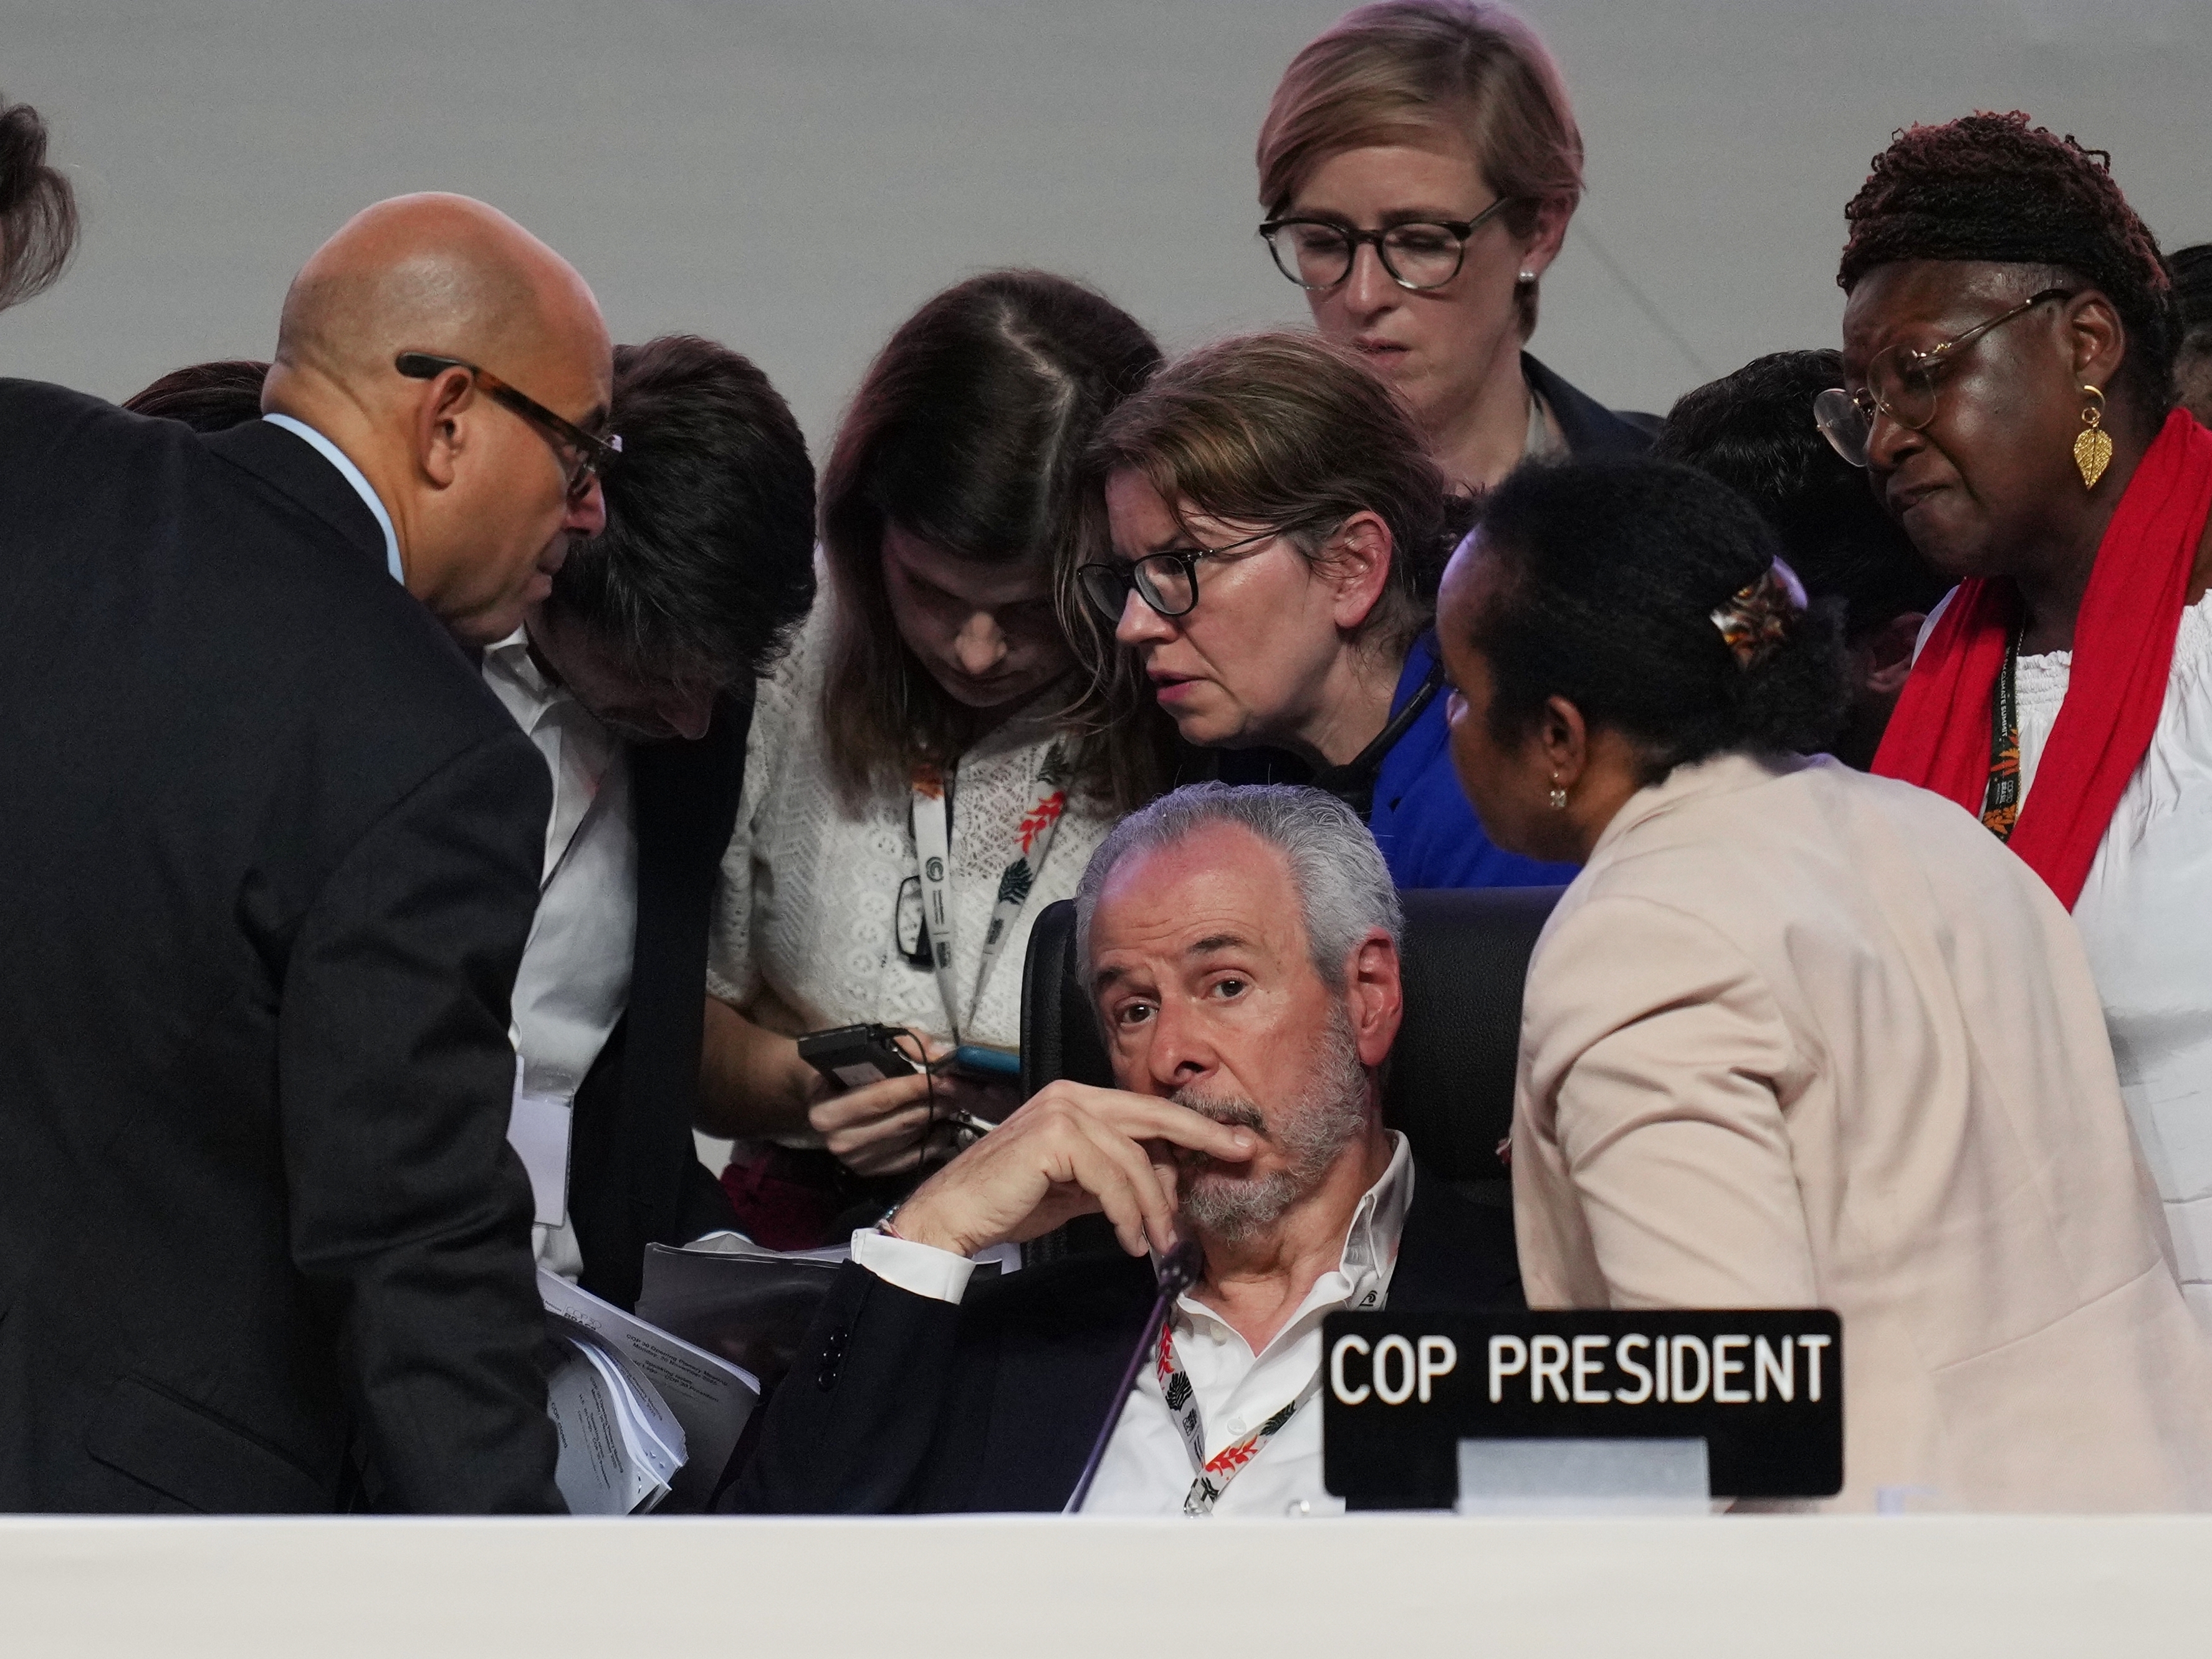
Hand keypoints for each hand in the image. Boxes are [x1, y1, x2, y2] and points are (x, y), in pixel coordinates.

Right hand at [807, 1034, 947, 1178]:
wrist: (825, 1098)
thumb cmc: (849, 1068)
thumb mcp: (868, 1045)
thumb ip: (905, 1042)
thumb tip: (939, 1056)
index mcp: (827, 1107)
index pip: (881, 1097)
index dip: (916, 1086)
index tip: (944, 1076)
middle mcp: (836, 1138)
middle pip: (900, 1120)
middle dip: (933, 1102)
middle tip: (958, 1089)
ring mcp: (853, 1159)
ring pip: (908, 1137)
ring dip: (935, 1119)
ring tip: (953, 1101)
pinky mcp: (868, 1171)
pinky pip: (911, 1159)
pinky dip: (933, 1142)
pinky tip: (943, 1126)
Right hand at [888, 1081, 1255, 1259]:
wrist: (952, 1217)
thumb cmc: (1010, 1202)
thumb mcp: (1075, 1186)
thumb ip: (1113, 1176)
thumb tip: (1161, 1188)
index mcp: (1077, 1100)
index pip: (1149, 1112)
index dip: (1194, 1128)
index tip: (1234, 1144)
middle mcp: (1071, 1095)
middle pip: (1154, 1117)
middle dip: (1203, 1137)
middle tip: (1242, 1155)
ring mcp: (1061, 1112)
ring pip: (1135, 1157)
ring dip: (1156, 1207)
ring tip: (1162, 1245)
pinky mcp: (1052, 1136)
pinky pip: (1111, 1178)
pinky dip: (1128, 1213)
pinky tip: (1131, 1241)